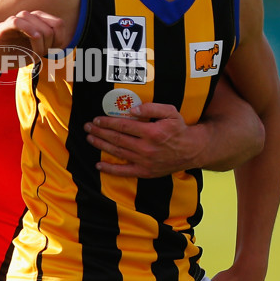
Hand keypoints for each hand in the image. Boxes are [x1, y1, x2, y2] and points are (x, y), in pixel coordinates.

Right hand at [0, 10, 63, 73]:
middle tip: (41, 56)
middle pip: (51, 26)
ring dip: (40, 45)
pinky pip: (17, 21)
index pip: (59, 24)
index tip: (52, 52)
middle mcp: (28, 17)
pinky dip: (28, 29)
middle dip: (50, 44)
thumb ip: (50, 44)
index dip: (60, 39)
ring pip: (36, 24)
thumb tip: (63, 42)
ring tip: (34, 56)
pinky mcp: (3, 26)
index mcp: (37, 21)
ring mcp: (15, 20)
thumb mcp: (37, 51)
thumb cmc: (16, 56)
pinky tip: (33, 39)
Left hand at [84, 102, 203, 177]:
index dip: (108, 122)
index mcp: (151, 132)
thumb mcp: (170, 112)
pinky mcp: (145, 172)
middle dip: (100, 132)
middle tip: (88, 127)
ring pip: (118, 152)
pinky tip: (98, 165)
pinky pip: (124, 172)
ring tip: (89, 139)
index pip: (123, 126)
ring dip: (101, 145)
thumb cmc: (179, 128)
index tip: (97, 119)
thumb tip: (132, 109)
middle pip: (117, 139)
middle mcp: (146, 148)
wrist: (192, 150)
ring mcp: (144, 162)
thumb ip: (151, 108)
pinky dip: (110, 169)